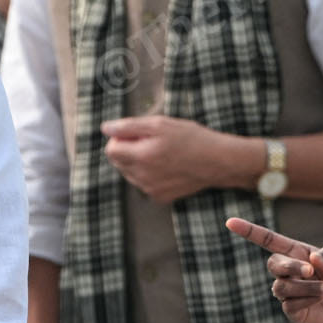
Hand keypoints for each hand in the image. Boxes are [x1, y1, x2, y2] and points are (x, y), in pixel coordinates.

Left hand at [102, 115, 238, 202]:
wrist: (217, 162)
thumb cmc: (190, 138)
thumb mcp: (160, 124)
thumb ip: (128, 126)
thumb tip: (105, 128)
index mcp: (140, 157)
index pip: (111, 150)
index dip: (120, 139)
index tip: (136, 134)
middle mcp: (142, 177)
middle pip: (119, 163)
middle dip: (128, 150)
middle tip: (151, 142)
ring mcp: (150, 190)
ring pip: (130, 174)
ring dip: (138, 163)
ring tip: (161, 154)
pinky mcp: (159, 197)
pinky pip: (144, 184)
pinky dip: (149, 175)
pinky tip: (167, 167)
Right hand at [225, 218, 322, 322]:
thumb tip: (313, 257)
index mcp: (299, 253)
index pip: (269, 241)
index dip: (249, 232)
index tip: (230, 223)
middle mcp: (291, 272)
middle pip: (273, 264)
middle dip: (289, 267)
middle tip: (309, 270)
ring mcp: (290, 292)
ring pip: (282, 287)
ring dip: (304, 286)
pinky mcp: (294, 311)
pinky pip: (290, 305)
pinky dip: (307, 299)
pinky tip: (322, 298)